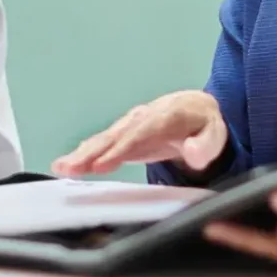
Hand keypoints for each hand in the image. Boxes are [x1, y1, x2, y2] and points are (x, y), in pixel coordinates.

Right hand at [51, 90, 227, 177]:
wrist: (195, 108)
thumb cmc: (205, 124)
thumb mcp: (215, 133)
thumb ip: (205, 144)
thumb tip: (192, 154)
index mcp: (165, 116)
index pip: (139, 134)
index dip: (118, 150)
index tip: (100, 166)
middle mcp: (142, 117)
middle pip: (114, 136)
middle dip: (91, 153)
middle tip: (69, 169)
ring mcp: (130, 125)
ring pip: (104, 139)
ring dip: (81, 154)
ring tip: (61, 168)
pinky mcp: (124, 134)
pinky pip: (102, 144)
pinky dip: (84, 154)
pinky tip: (68, 165)